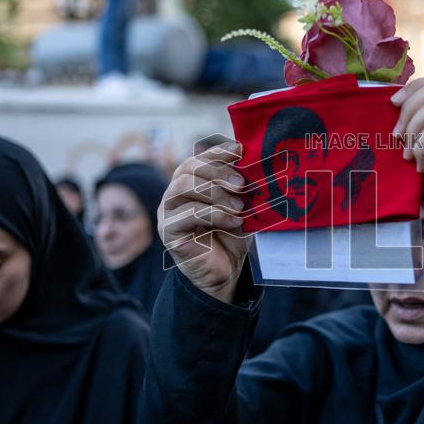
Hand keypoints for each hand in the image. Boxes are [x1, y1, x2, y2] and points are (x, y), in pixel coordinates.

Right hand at [159, 142, 248, 303]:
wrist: (225, 272)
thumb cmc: (231, 236)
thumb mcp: (239, 206)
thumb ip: (240, 187)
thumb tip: (255, 162)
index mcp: (190, 183)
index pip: (198, 158)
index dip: (217, 152)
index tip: (239, 150)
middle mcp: (175, 194)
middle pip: (188, 168)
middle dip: (217, 171)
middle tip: (242, 184)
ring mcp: (168, 212)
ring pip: (184, 186)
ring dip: (216, 193)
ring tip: (239, 207)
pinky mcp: (169, 231)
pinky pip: (188, 214)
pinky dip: (215, 215)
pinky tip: (233, 222)